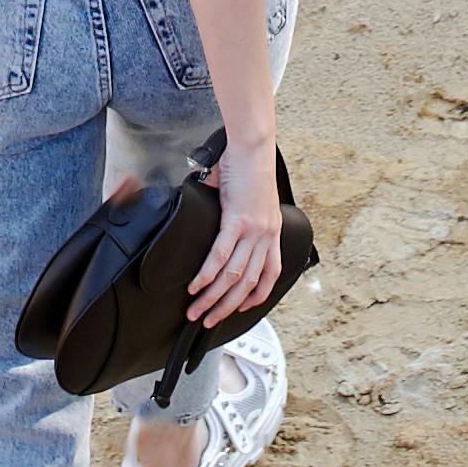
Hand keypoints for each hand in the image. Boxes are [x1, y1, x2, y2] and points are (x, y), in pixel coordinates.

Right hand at [184, 133, 284, 331]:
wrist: (253, 146)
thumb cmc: (248, 165)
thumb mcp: (247, 199)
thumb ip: (236, 218)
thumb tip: (214, 223)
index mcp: (272, 232)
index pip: (269, 274)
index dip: (256, 296)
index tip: (241, 309)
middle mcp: (266, 235)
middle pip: (248, 283)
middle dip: (226, 307)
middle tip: (209, 321)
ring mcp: (253, 229)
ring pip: (233, 276)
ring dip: (213, 297)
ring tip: (196, 310)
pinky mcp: (237, 220)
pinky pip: (221, 255)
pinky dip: (207, 275)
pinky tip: (196, 286)